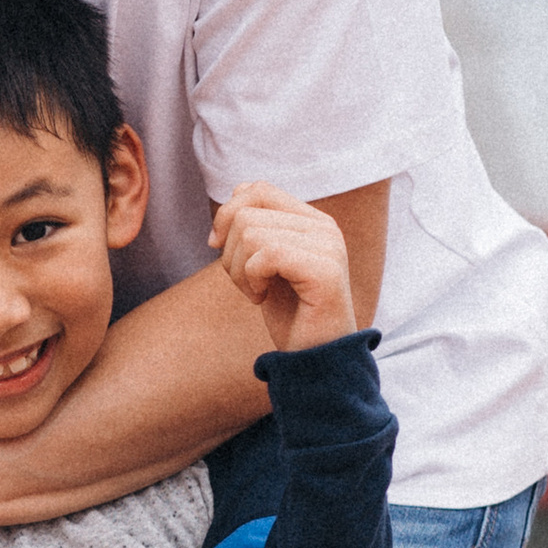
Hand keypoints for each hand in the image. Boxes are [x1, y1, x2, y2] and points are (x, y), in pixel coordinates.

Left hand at [210, 185, 360, 351]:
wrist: (314, 359)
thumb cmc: (290, 314)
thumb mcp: (264, 263)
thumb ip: (255, 226)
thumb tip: (233, 196)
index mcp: (312, 220)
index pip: (258, 188)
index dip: (227, 215)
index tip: (219, 248)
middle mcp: (325, 227)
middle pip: (247, 212)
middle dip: (230, 252)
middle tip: (247, 283)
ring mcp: (329, 246)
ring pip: (251, 233)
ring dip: (239, 271)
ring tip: (257, 292)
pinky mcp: (326, 270)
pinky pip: (266, 254)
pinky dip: (251, 279)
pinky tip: (262, 298)